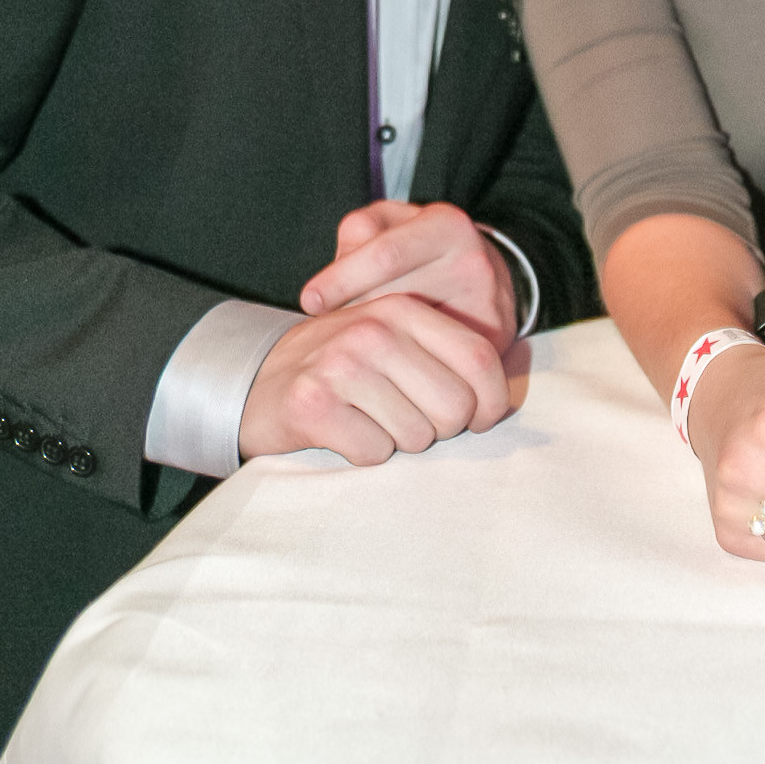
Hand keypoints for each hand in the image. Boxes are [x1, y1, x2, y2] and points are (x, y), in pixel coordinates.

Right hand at [238, 293, 510, 464]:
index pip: (481, 359)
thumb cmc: (343, 369)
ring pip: (417, 436)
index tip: (478, 420)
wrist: (256, 382)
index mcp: (402, 308)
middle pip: (455, 407)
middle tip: (405, 419)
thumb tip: (507, 393)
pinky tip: (342, 432)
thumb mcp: (394, 342)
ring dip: (397, 441)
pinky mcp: (314, 403)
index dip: (490, 402)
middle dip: (438, 428)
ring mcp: (342, 363)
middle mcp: (374, 328)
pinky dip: (364, 455)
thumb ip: (446, 356)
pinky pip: (375, 453)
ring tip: (367, 419)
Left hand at [300, 200, 517, 353]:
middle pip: (396, 298)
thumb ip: (359, 231)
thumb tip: (338, 269)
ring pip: (414, 333)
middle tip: (331, 329)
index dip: (342, 278)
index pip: (385, 254)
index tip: (309, 301)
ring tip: (357, 346)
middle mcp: (472, 262)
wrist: (488, 277)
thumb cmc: (421, 248)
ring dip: (378, 344)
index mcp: (446, 226)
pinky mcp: (494, 340)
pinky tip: (385, 364)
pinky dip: (406, 364)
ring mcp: (488, 303)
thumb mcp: (391, 223)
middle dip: (357, 314)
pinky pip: (437, 359)